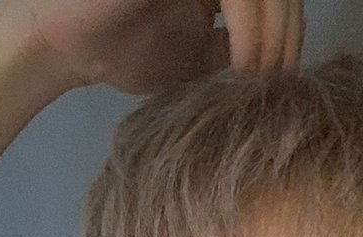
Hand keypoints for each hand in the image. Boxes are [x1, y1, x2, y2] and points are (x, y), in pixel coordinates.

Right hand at [0, 0, 305, 95]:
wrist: (71, 48)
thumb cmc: (124, 52)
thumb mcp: (197, 59)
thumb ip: (235, 53)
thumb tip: (278, 67)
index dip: (291, 35)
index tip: (283, 83)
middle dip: (288, 37)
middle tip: (277, 84)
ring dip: (273, 34)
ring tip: (260, 78)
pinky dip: (250, 27)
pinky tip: (245, 62)